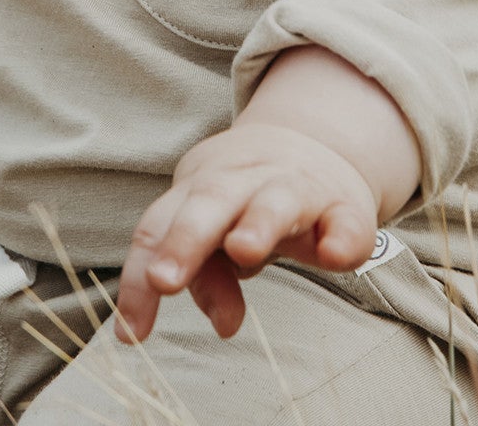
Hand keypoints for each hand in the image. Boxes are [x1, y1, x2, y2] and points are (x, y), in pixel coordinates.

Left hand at [114, 122, 378, 344]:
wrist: (314, 145)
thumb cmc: (249, 202)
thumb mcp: (220, 236)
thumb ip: (209, 275)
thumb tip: (221, 324)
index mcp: (200, 188)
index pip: (158, 226)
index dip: (139, 277)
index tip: (131, 332)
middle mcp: (242, 180)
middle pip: (207, 202)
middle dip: (184, 241)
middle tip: (164, 281)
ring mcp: (295, 187)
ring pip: (273, 200)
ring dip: (257, 223)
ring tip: (244, 251)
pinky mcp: (346, 205)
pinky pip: (345, 220)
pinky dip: (341, 236)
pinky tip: (334, 256)